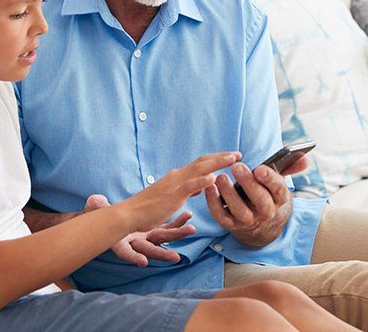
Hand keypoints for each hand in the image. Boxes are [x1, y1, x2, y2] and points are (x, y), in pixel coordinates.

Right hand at [83, 194, 195, 265]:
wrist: (106, 215)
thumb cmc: (97, 213)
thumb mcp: (94, 208)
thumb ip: (94, 206)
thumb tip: (92, 201)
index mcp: (118, 241)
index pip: (124, 252)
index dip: (132, 256)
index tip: (142, 261)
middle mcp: (134, 241)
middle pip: (149, 249)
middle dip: (162, 254)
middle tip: (175, 258)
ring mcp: (145, 235)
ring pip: (163, 237)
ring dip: (177, 234)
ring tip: (191, 230)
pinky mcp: (153, 228)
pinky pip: (168, 227)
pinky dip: (177, 222)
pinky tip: (187, 215)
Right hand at [120, 152, 240, 233]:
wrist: (129, 214)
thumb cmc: (148, 209)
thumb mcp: (172, 197)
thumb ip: (187, 190)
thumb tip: (200, 186)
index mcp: (177, 177)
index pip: (200, 164)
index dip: (216, 160)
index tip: (231, 157)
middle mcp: (176, 176)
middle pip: (202, 162)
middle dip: (221, 157)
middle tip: (238, 154)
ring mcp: (174, 184)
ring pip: (199, 169)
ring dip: (217, 163)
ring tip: (232, 159)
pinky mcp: (171, 195)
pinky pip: (189, 186)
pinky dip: (201, 180)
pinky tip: (213, 178)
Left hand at [204, 156, 307, 246]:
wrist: (261, 227)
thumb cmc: (268, 195)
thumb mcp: (279, 184)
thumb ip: (290, 168)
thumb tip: (304, 156)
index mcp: (279, 200)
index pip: (278, 190)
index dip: (269, 179)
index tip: (260, 168)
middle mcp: (265, 212)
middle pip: (259, 200)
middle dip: (248, 183)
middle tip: (237, 167)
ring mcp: (248, 220)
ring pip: (239, 210)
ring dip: (229, 193)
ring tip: (220, 177)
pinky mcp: (231, 224)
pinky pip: (221, 217)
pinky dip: (213, 203)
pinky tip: (209, 187)